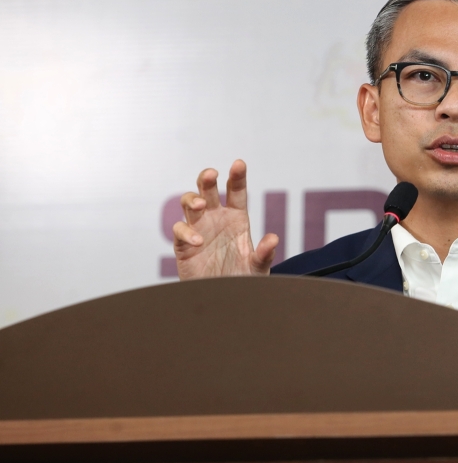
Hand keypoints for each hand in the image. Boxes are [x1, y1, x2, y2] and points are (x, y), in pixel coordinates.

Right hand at [172, 160, 278, 278]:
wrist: (224, 299)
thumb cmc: (242, 279)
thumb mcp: (258, 267)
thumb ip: (265, 253)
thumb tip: (273, 238)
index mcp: (236, 218)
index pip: (236, 191)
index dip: (237, 177)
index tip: (239, 164)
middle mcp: (216, 219)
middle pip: (207, 190)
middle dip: (207, 179)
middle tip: (212, 175)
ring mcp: (199, 229)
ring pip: (189, 204)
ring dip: (192, 200)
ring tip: (201, 205)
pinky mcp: (184, 245)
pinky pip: (179, 230)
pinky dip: (187, 232)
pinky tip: (199, 241)